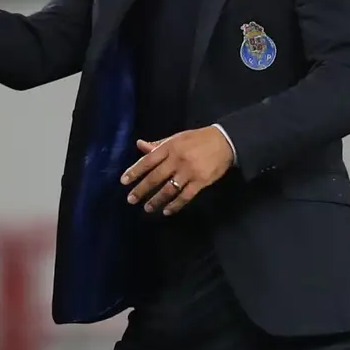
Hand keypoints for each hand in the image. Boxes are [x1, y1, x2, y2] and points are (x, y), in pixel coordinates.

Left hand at [121, 127, 235, 214]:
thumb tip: (139, 145)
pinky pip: (185, 196)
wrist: (225, 141)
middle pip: (155, 177)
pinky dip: (175, 205)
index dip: (135, 171)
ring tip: (147, 208)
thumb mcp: (177, 138)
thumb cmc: (198, 139)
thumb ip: (158, 144)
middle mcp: (177, 160)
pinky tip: (167, 211)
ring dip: (156, 200)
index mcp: (170, 147)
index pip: (148, 161)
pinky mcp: (200, 181)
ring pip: (168, 189)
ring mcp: (189, 172)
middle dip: (141, 189)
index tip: (124, 181)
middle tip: (131, 199)